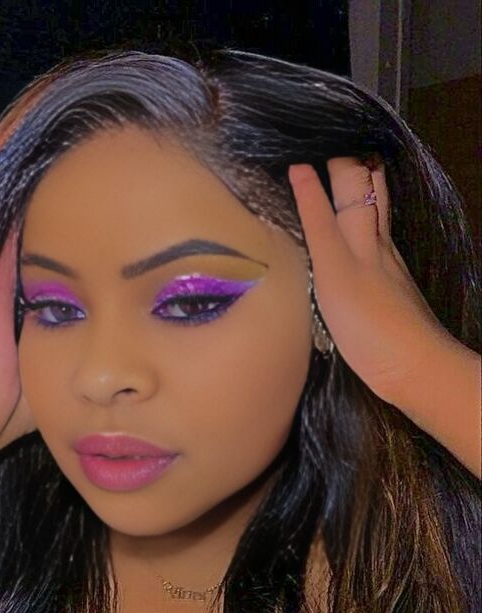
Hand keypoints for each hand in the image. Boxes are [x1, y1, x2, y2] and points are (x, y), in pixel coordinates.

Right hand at [288, 156, 454, 404]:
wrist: (411, 364)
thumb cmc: (367, 320)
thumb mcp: (333, 269)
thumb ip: (316, 223)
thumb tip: (300, 172)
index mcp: (362, 236)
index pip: (346, 187)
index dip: (326, 166)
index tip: (301, 152)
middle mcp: (377, 245)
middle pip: (370, 194)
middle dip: (353, 167)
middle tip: (331, 149)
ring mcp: (386, 267)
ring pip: (376, 217)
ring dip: (364, 193)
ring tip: (346, 177)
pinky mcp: (389, 289)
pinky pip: (375, 243)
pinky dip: (365, 225)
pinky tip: (356, 235)